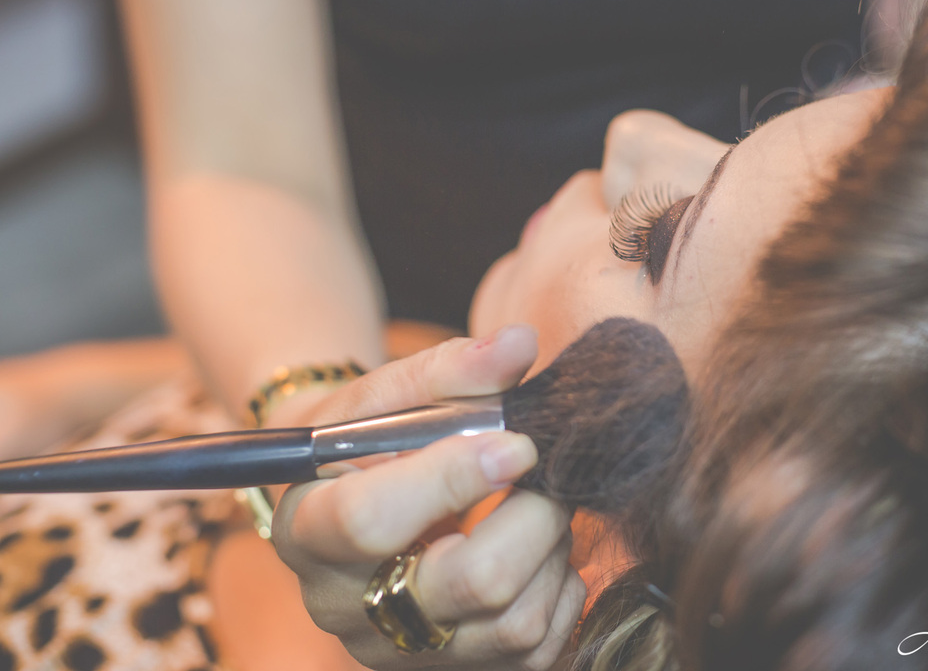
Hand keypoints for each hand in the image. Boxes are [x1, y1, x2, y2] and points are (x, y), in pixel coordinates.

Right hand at [272, 326, 585, 669]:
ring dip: (552, 550)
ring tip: (537, 505)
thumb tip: (517, 345)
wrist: (353, 503)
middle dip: (532, 516)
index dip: (453, 478)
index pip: (372, 522)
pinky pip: (539, 650)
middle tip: (543, 472)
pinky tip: (539, 551)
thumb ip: (450, 370)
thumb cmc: (368, 443)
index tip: (516, 442)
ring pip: (517, 622)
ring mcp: (401, 653)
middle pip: (468, 583)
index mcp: (309, 530)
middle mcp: (346, 608)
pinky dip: (561, 591)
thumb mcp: (387, 397)